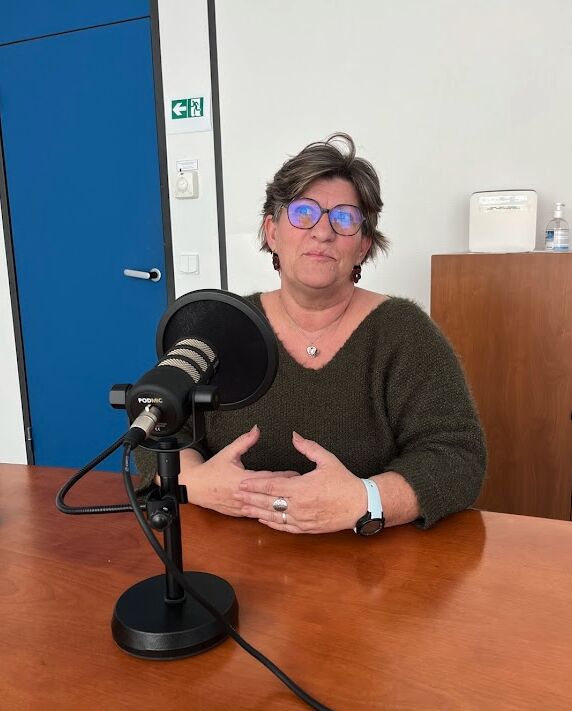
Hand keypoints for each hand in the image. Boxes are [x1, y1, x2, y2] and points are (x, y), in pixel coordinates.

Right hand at [180, 425, 297, 516]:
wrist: (196, 487)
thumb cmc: (212, 470)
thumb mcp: (229, 452)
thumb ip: (245, 441)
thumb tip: (257, 430)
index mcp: (242, 479)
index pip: (268, 479)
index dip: (284, 476)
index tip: (297, 474)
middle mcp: (243, 495)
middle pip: (269, 494)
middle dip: (286, 491)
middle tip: (302, 487)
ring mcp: (241, 506)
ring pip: (264, 507)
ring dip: (278, 504)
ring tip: (294, 500)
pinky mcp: (239, 513)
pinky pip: (257, 514)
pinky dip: (268, 512)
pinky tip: (279, 512)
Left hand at [235, 432, 366, 532]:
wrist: (359, 505)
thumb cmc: (344, 482)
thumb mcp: (327, 460)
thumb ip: (308, 447)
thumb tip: (295, 436)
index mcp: (302, 488)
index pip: (272, 487)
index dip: (255, 485)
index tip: (242, 483)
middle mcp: (298, 506)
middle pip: (268, 503)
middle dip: (250, 498)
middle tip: (235, 495)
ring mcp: (301, 519)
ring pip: (273, 517)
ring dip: (256, 512)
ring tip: (243, 508)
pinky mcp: (306, 528)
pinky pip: (284, 527)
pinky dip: (271, 523)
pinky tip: (262, 520)